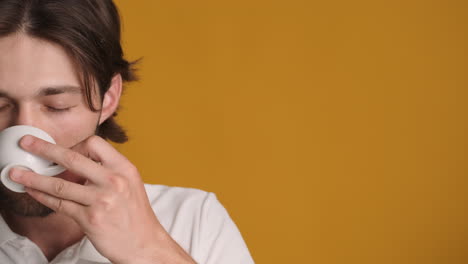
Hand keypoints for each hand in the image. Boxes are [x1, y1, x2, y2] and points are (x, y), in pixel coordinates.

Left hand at [9, 135, 195, 263]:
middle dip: (44, 148)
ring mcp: (101, 200)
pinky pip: (59, 205)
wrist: (145, 244)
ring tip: (16, 172)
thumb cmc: (136, 215)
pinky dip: (42, 197)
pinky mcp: (90, 219)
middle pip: (72, 158)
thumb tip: (79, 163)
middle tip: (27, 143)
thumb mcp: (131, 184)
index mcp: (124, 168)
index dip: (76, 144)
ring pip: (58, 184)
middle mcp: (114, 180)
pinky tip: (32, 191)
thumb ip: (108, 171)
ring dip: (33, 177)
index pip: (95, 144)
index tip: (63, 149)